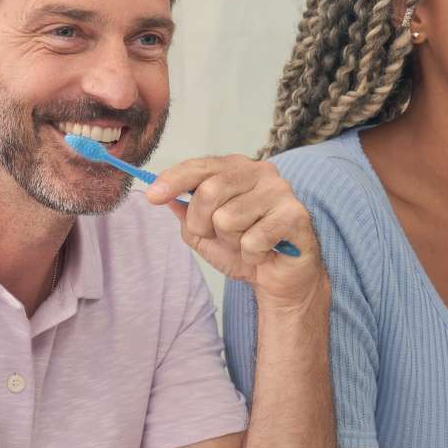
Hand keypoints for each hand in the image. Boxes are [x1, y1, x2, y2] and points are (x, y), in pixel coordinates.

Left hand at [145, 155, 326, 312]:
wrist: (280, 280)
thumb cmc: (244, 250)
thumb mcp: (205, 235)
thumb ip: (186, 216)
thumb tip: (166, 198)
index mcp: (237, 169)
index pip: (200, 166)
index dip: (173, 180)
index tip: (152, 196)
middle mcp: (261, 172)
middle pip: (209, 191)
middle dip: (203, 224)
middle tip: (220, 238)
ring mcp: (280, 191)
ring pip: (229, 218)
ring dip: (232, 243)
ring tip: (248, 244)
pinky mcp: (295, 215)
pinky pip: (252, 240)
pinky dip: (251, 255)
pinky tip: (265, 253)